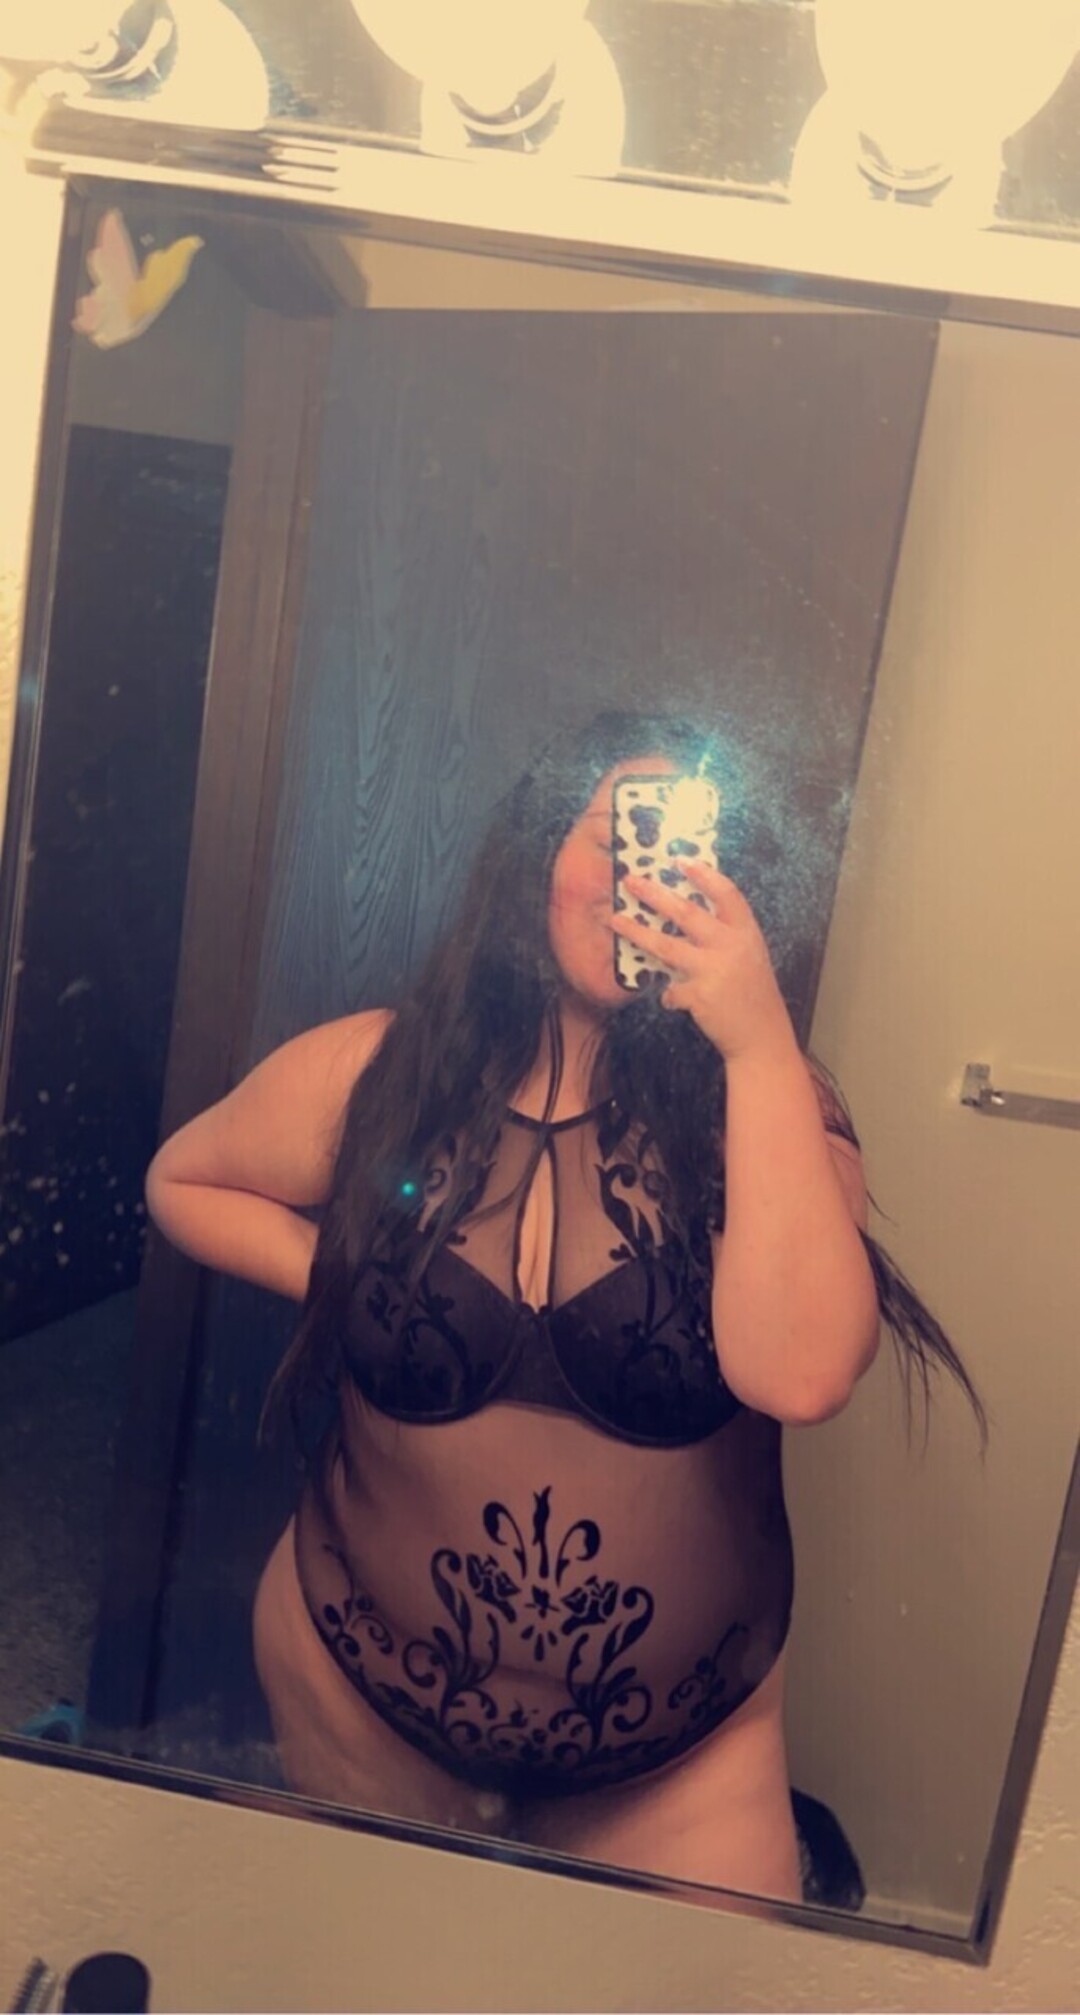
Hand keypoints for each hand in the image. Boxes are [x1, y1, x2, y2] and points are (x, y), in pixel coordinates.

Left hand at [611, 861, 794, 1061]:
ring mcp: (713, 970)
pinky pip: (669, 989)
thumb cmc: (753, 992)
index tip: (680, 860)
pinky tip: (671, 998)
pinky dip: (667, 994)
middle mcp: (730, 946)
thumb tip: (689, 913)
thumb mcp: (750, 955)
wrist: (762, 1035)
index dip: (704, 874)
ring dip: (637, 932)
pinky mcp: (698, 995)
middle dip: (654, 894)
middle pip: (686, 912)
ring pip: (666, 946)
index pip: (727, 893)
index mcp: (746, 932)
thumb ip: (726, 934)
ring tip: (614, 920)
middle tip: (631, 881)